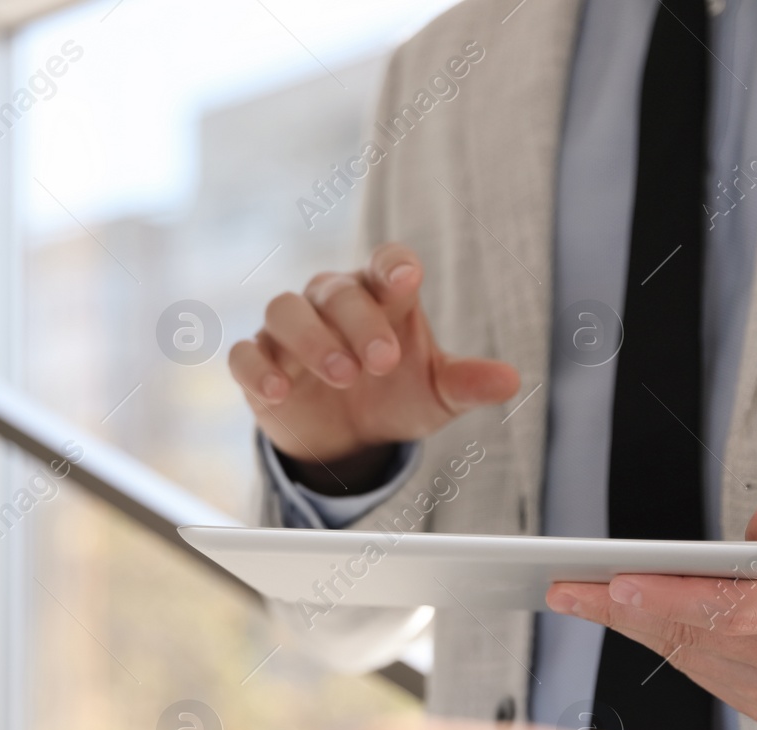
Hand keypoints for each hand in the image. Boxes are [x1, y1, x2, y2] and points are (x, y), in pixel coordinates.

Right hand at [229, 243, 518, 488]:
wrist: (351, 439)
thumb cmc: (396, 396)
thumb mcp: (437, 395)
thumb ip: (467, 383)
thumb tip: (512, 381)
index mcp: (381, 296)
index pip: (386, 262)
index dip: (393, 266)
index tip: (406, 279)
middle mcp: (332, 303)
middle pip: (336, 291)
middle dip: (359, 322)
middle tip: (382, 362)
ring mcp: (290, 332)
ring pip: (284, 311)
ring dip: (312, 340)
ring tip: (342, 376)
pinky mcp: (259, 364)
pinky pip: (245, 354)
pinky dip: (257, 368)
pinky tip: (278, 392)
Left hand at [546, 494, 756, 722]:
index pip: (740, 609)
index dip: (676, 597)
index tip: (619, 582)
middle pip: (698, 635)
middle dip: (626, 609)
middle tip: (565, 587)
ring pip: (687, 654)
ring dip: (629, 624)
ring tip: (576, 594)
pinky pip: (695, 668)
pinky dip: (656, 639)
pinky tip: (621, 614)